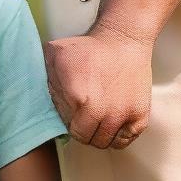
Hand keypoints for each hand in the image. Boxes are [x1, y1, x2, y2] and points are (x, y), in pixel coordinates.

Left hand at [43, 23, 152, 149]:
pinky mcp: (139, 117)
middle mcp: (100, 111)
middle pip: (86, 137)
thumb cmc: (91, 46)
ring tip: (97, 118)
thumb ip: (47, 76)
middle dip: (82, 127)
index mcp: (78, 97)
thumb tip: (41, 95)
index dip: (67, 117)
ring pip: (104, 142)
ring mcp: (121, 116)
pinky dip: (117, 136)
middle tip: (82, 115)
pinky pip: (124, 141)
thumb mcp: (58, 53)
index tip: (70, 108)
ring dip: (98, 133)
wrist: (123, 39)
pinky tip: (112, 122)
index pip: (68, 125)